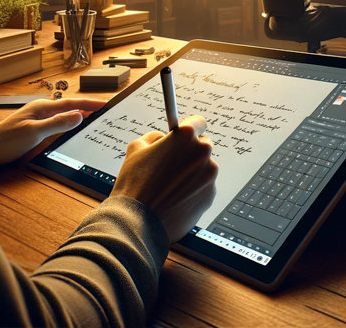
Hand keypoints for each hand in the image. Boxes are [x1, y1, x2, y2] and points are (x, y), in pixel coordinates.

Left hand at [0, 98, 102, 164]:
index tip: (106, 103)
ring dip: (80, 114)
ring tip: (95, 116)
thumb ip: (57, 123)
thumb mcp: (35, 132)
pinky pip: (59, 121)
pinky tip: (74, 127)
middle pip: (70, 107)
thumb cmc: (8, 140)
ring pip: (65, 114)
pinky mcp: (37, 127)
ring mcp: (39, 118)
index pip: (72, 104)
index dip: (90, 104)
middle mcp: (42, 109)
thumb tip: (79, 115)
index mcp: (43, 107)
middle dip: (88, 107)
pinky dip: (70, 122)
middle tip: (105, 110)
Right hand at [111, 116, 217, 241]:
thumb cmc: (134, 184)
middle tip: (172, 164)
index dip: (190, 127)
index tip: (185, 134)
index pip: (198, 122)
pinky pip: (204, 187)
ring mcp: (209, 176)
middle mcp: (202, 153)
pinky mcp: (210, 195)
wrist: (138, 221)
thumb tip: (163, 138)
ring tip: (169, 186)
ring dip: (192, 173)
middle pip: (202, 146)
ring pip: (203, 169)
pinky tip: (175, 198)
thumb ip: (154, 137)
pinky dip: (193, 191)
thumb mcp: (136, 148)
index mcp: (186, 137)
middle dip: (190, 152)